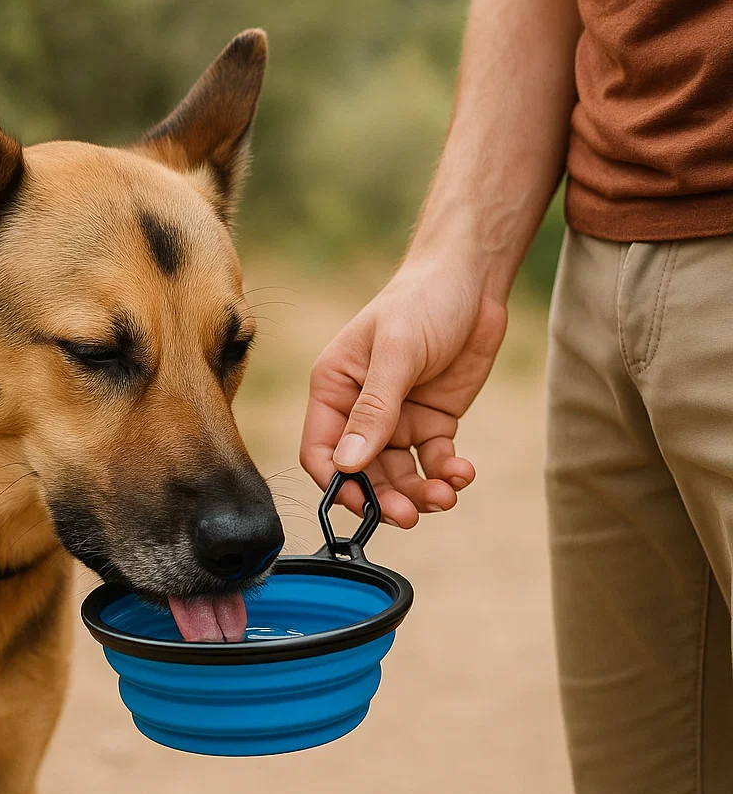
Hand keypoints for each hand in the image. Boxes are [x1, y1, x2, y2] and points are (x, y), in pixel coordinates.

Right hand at [300, 261, 507, 525]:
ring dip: (419, 492)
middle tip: (411, 514)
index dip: (337, 483)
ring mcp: (397, 419)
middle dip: (386, 497)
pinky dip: (447, 474)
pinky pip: (433, 461)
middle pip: (363, 473)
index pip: (322, 451)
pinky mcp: (432, 421)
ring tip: (446, 495)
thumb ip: (373, 410)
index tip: (363, 504)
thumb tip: (348, 464)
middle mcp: (359, 411)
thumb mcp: (396, 353)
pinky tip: (462, 472)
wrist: (472, 279)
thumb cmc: (421, 301)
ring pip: (399, 475)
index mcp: (334, 390)